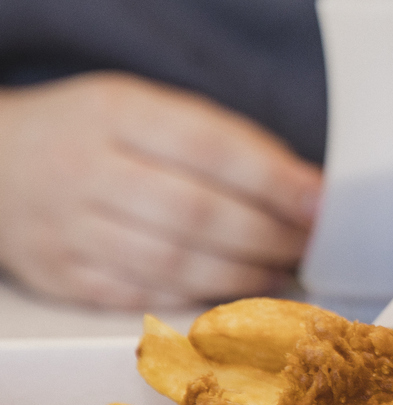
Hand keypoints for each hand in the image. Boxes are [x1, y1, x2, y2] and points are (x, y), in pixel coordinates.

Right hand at [0, 73, 321, 308]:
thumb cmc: (91, 132)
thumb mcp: (146, 106)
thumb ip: (222, 140)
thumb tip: (305, 186)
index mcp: (115, 113)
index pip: (209, 148)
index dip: (275, 180)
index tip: (321, 203)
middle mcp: (85, 170)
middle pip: (195, 214)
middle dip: (268, 235)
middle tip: (308, 243)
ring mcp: (66, 228)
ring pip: (170, 263)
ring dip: (241, 273)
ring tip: (281, 268)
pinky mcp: (59, 275)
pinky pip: (138, 296)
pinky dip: (194, 298)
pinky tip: (232, 291)